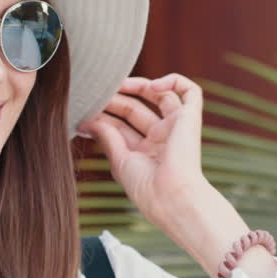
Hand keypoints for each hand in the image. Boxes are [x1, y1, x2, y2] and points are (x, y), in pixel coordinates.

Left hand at [77, 73, 208, 228]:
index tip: (85, 115)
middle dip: (115, 101)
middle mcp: (162, 138)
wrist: (170, 196)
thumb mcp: (120, 160)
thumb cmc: (146, 187)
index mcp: (145, 151)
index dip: (104, 117)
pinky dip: (174, 81)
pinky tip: (152, 85)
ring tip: (116, 84)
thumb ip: (107, 137)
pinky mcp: (191, 118)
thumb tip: (89, 121)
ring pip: (159, 95)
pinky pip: (191, 91)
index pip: (121, 125)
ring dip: (137, 85)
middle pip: (136, 109)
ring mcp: (176, 127)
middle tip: (96, 95)